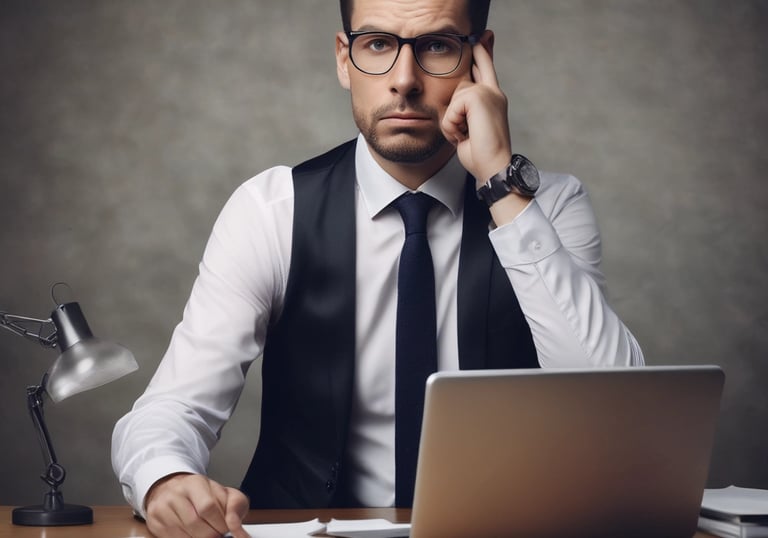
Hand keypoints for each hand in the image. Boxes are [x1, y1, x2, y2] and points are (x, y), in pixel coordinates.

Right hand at [145, 473, 249, 537]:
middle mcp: (175, 493)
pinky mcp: (154, 522)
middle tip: (217, 533)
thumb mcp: (225, 494)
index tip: (226, 528)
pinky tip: (193, 534)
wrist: (178, 490)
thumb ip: (236, 506)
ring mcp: (162, 508)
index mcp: (195, 483)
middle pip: (194, 523)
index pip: (207, 507)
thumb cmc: (205, 494)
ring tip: (206, 532)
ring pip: (184, 534)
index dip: (220, 523)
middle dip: (211, 533)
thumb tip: (236, 527)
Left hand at [441, 34, 512, 185]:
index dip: (484, 53)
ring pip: (453, 98)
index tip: (483, 37)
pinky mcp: (479, 97)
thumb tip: (456, 101)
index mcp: (494, 98)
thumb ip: (465, 111)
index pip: (487, 69)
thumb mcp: (469, 128)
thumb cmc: (481, 155)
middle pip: (471, 70)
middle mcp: (493, 92)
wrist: (493, 167)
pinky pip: (451, 108)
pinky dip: (452, 126)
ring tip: (465, 135)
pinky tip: (465, 135)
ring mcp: (488, 93)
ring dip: (452, 122)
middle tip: (471, 83)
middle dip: (470, 70)